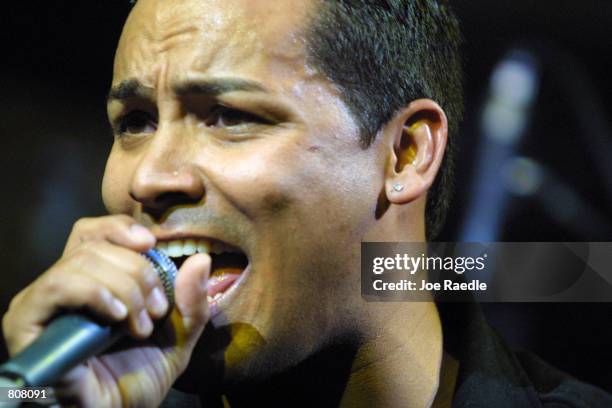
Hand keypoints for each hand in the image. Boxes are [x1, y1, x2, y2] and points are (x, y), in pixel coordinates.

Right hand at [2, 215, 209, 406]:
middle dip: (138, 272)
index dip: (121, 229)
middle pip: (96, 245)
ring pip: (82, 261)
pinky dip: (95, 293)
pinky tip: (117, 316)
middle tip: (157, 309)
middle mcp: (63, 286)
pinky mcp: (26, 321)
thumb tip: (201, 259)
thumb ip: (192, 300)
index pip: (95, 232)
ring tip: (139, 324)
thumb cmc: (139, 377)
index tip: (151, 243)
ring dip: (124, 287)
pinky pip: (57, 286)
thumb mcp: (178, 335)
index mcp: (94, 280)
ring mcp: (42, 302)